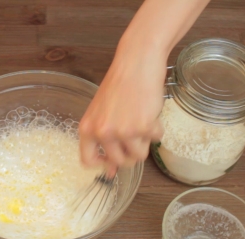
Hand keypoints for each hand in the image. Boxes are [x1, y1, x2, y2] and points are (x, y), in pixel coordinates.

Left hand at [79, 50, 165, 176]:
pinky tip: (151, 113)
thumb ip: (103, 140)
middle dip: (130, 153)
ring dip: (144, 142)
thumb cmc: (120, 85)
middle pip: (119, 162)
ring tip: (142, 122)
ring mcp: (123, 131)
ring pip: (139, 156)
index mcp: (87, 129)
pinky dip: (157, 129)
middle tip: (134, 136)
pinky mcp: (143, 126)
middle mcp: (102, 132)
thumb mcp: (103, 113)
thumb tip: (110, 171)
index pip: (88, 161)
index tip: (112, 160)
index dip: (103, 164)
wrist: (136, 62)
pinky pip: (155, 140)